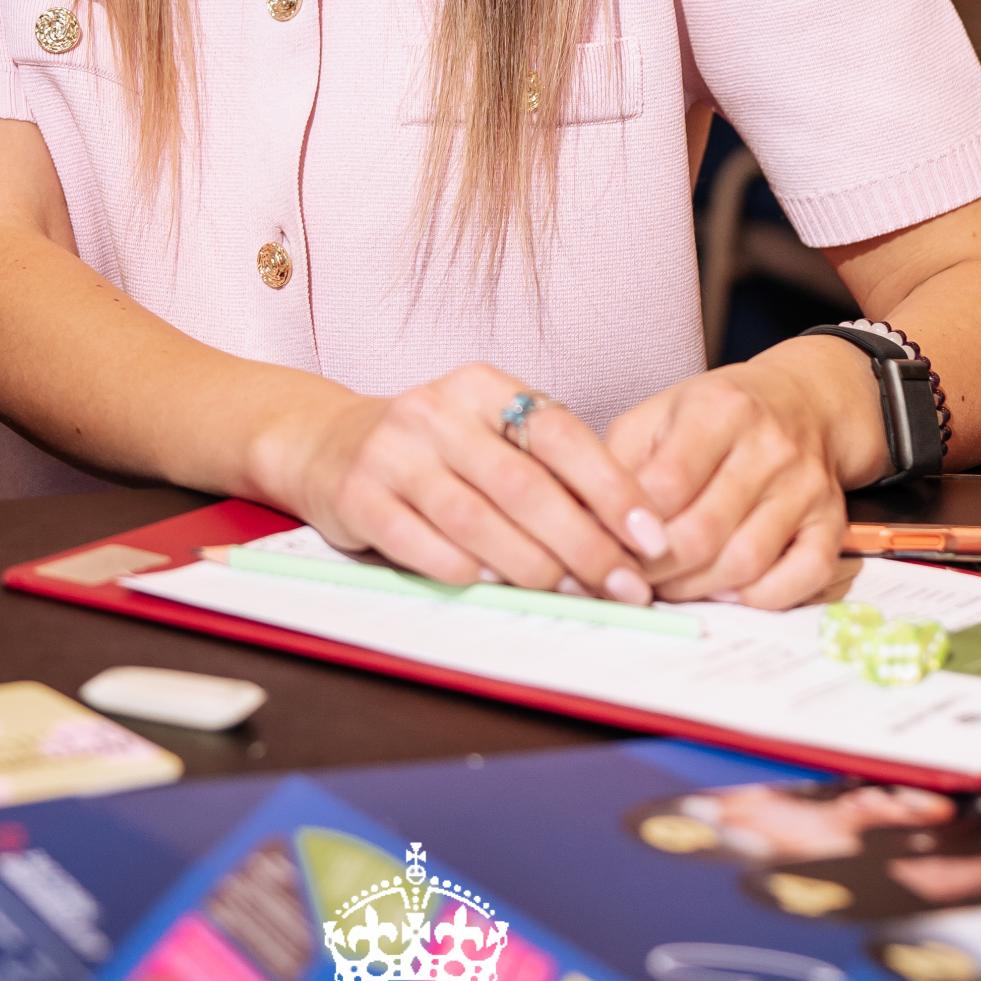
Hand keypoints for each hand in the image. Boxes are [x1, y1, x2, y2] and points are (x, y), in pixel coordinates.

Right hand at [261, 363, 672, 603]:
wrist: (329, 443)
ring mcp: (393, 452)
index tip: (652, 535)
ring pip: (476, 519)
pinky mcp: (359, 496)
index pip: (561, 434)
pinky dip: (466, 571)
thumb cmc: (435, 449)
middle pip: (523, 485)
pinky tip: (497, 586)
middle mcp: (437, 411)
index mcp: (482, 386)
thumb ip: (546, 470)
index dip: (612, 487)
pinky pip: (421, 544)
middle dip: (584, 543)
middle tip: (625, 585)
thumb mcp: (488, 434)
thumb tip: (626, 535)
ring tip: (574, 594)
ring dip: (533, 566)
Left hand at [604, 357, 851, 607]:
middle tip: (630, 579)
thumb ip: (618, 461)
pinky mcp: (832, 521)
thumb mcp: (659, 413)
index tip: (605, 546)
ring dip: (696, 590)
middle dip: (655, 570)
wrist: (804, 401)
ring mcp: (805, 487)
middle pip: (702, 532)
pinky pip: (802, 577)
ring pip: (744, 562)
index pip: (666, 483)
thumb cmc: (715, 414)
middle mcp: (769, 446)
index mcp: (719, 409)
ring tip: (668, 587)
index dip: (628, 527)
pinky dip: (760, 598)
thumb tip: (580, 520)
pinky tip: (727, 591)